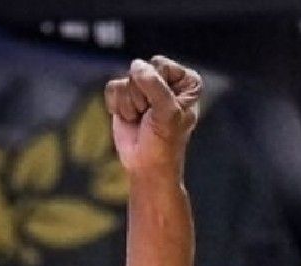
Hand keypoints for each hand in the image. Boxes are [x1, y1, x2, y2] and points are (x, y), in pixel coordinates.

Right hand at [106, 56, 202, 175]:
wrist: (146, 166)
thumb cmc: (164, 142)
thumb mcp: (167, 113)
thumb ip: (154, 85)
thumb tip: (136, 65)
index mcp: (186, 82)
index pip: (161, 65)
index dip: (157, 87)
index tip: (165, 110)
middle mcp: (167, 80)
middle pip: (141, 69)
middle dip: (141, 96)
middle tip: (150, 116)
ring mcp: (145, 87)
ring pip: (125, 80)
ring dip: (131, 105)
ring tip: (142, 120)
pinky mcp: (125, 95)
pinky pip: (113, 87)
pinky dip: (118, 107)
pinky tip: (130, 119)